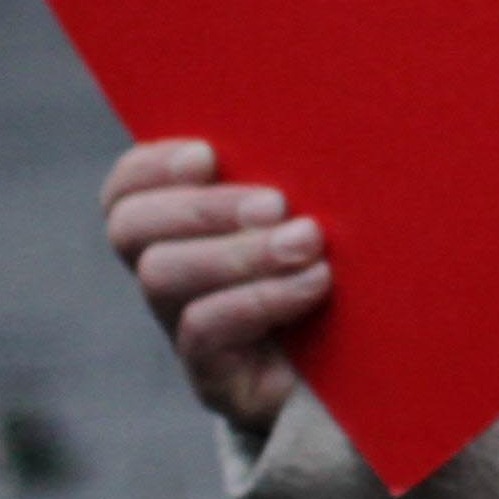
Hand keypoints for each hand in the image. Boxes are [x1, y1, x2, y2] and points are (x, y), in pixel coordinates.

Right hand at [101, 135, 326, 429]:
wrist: (371, 375)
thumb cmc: (346, 274)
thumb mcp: (316, 218)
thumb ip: (295, 179)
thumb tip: (314, 120)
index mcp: (182, 227)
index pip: (127, 188)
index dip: (151, 166)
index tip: (206, 154)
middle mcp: (169, 276)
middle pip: (130, 228)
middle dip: (201, 207)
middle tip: (276, 203)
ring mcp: (182, 329)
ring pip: (162, 276)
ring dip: (237, 251)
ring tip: (307, 242)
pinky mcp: (213, 377)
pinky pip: (203, 330)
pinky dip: (259, 297)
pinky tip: (314, 282)